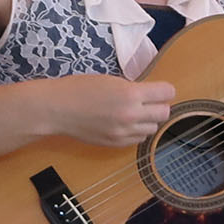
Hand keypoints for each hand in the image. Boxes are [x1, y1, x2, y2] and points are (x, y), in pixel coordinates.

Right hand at [49, 74, 174, 146]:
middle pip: (164, 113)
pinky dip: (136, 131)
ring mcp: (124, 132)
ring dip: (148, 120)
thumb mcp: (111, 80)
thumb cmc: (79, 88)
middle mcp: (131, 115)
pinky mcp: (116, 143)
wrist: (57, 109)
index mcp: (130, 94)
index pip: (167, 93)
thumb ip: (133, 89)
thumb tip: (151, 95)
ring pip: (153, 128)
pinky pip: (138, 139)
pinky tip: (125, 123)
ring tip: (134, 112)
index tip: (160, 89)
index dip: (164, 90)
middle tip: (148, 101)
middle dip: (159, 105)